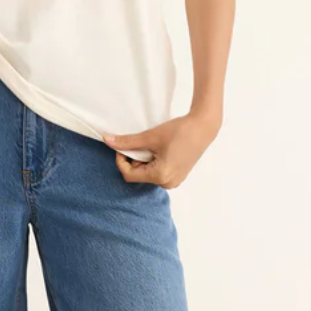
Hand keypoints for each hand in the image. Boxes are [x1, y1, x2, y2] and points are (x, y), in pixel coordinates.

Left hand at [101, 109, 221, 188]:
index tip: (123, 146)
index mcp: (160, 176)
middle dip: (134, 159)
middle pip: (138, 175)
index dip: (121, 160)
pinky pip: (157, 172)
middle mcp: (167, 183)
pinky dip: (153, 162)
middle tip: (142, 143)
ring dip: (144, 160)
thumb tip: (107, 140)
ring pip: (147, 173)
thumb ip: (127, 141)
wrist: (203, 127)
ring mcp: (173, 181)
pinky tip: (161, 149)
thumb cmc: (180, 131)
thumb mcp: (150, 136)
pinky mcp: (177, 176)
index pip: (128, 174)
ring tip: (153, 145)